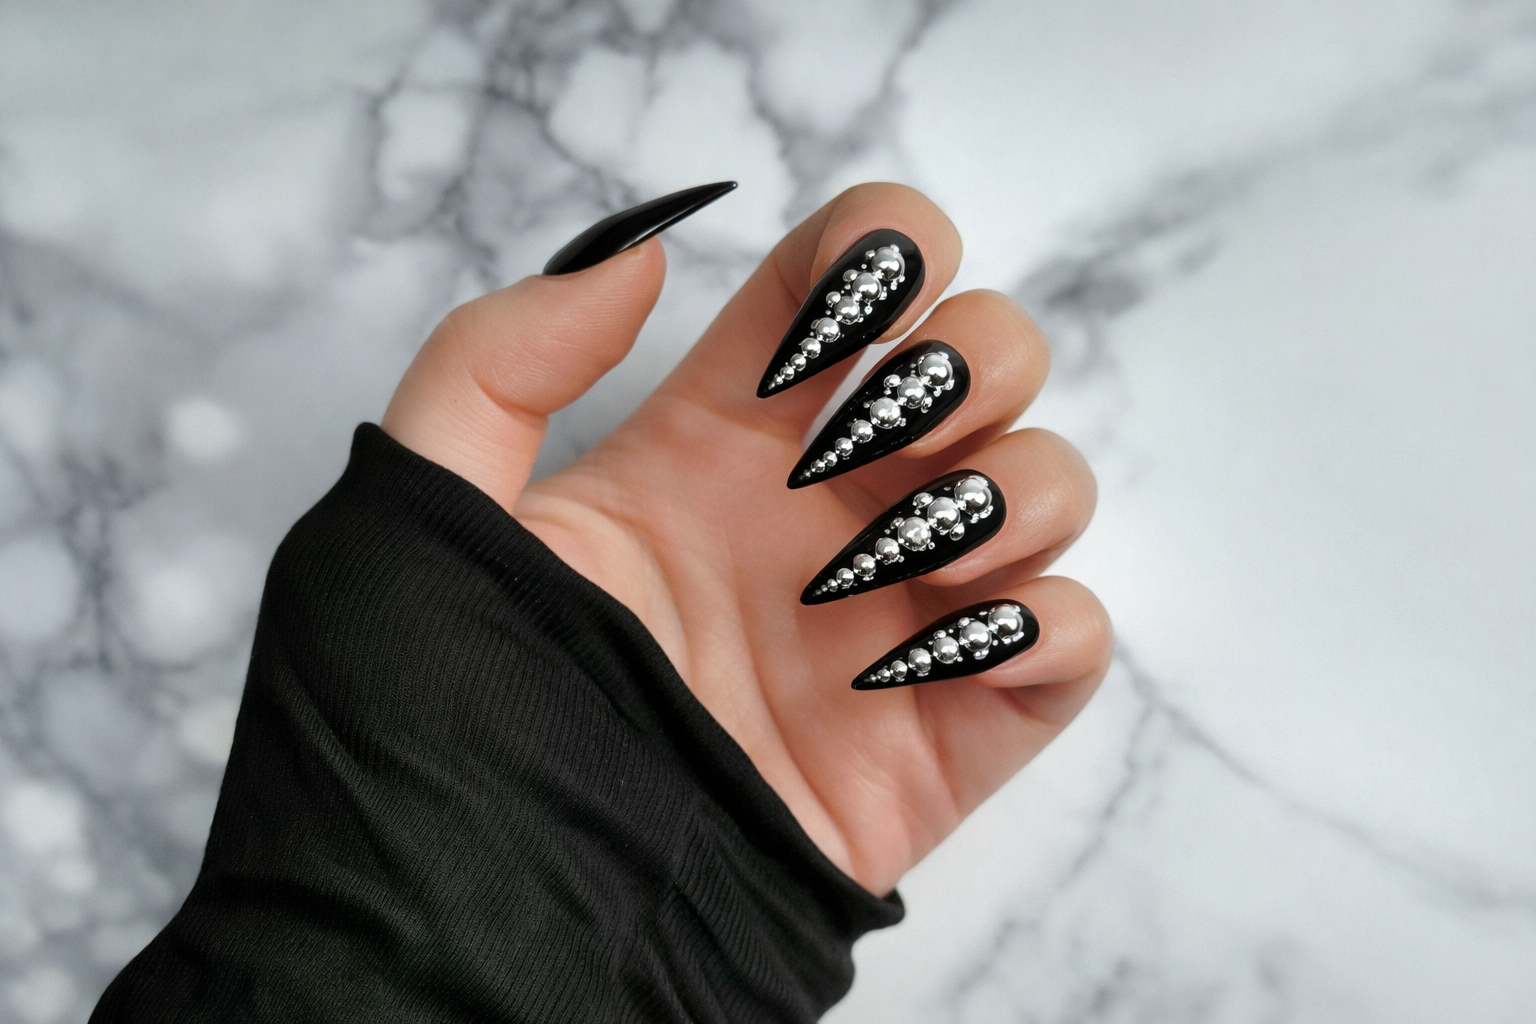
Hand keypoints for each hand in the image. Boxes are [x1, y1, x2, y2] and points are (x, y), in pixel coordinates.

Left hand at [381, 183, 1111, 895]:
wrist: (523, 908)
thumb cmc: (466, 710)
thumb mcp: (427, 508)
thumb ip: (497, 358)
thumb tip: (641, 258)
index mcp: (722, 439)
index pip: (850, 280)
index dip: (881, 247)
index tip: (851, 302)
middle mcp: (827, 507)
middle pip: (983, 357)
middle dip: (968, 357)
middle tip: (875, 440)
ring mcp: (897, 612)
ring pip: (1048, 481)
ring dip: (1015, 484)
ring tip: (912, 553)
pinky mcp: (952, 725)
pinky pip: (1074, 636)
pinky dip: (1047, 618)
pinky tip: (943, 646)